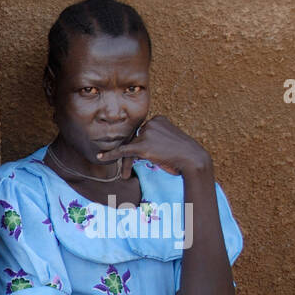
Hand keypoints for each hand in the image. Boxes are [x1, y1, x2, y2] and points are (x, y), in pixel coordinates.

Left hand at [95, 115, 211, 177]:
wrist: (193, 160)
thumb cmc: (183, 155)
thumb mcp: (169, 142)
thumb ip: (155, 140)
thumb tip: (142, 148)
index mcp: (159, 119)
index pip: (141, 133)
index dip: (139, 147)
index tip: (143, 158)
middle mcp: (151, 122)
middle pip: (133, 139)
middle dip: (130, 155)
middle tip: (126, 171)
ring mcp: (147, 133)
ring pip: (129, 147)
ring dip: (126, 163)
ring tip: (125, 175)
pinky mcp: (143, 146)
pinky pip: (122, 150)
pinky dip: (110, 154)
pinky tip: (100, 156)